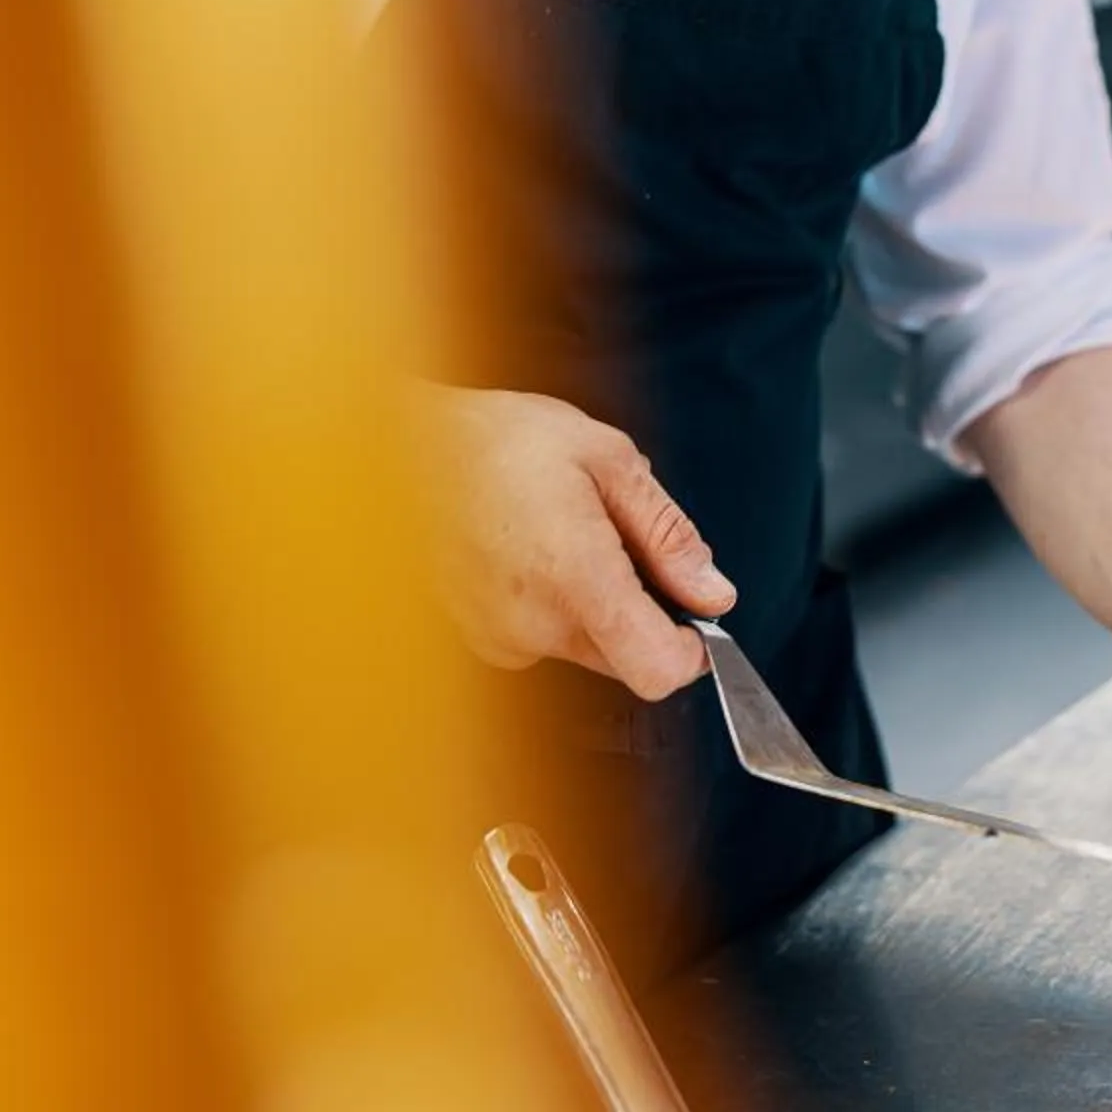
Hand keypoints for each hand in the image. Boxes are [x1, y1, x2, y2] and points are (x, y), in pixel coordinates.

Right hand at [411, 384, 736, 696]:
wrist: (398, 445)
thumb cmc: (498, 440)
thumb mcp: (607, 459)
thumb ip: (667, 534)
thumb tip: (712, 591)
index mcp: (576, 580)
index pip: (657, 670)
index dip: (693, 652)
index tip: (696, 614)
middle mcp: (534, 626)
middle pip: (627, 658)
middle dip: (644, 608)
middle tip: (618, 535)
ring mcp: (499, 638)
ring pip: (586, 644)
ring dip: (596, 601)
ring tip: (563, 528)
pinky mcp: (477, 636)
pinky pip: (542, 634)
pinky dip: (552, 600)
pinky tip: (529, 545)